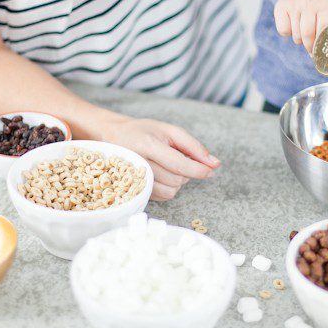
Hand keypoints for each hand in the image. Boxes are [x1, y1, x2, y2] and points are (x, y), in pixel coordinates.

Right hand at [98, 117, 219, 200]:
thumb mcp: (170, 130)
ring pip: (172, 191)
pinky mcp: (136, 190)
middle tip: (177, 158)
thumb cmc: (143, 132)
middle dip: (186, 172)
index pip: (179, 165)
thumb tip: (214, 164)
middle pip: (177, 179)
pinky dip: (169, 187)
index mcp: (148, 145)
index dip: (199, 170)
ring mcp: (135, 180)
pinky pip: (164, 197)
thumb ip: (194, 147)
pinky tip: (160, 174)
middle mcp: (139, 164)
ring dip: (177, 181)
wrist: (112, 137)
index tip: (210, 170)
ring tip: (167, 167)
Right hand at [274, 0, 327, 54]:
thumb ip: (324, 29)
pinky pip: (284, 31)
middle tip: (310, 49)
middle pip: (308, 34)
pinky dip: (287, 33)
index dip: (321, 43)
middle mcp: (308, 3)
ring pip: (295, 35)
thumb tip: (318, 53)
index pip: (324, 29)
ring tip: (301, 30)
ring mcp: (293, 5)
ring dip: (299, 39)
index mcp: (324, 5)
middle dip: (309, 46)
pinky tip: (291, 25)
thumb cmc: (314, 6)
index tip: (320, 50)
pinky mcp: (280, 8)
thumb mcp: (324, 12)